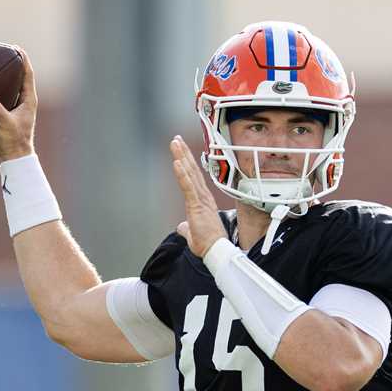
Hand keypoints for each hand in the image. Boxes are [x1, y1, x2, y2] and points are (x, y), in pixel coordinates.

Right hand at [0, 46, 36, 160]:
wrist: (13, 155)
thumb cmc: (15, 140)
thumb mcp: (7, 125)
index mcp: (28, 100)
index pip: (27, 75)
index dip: (23, 61)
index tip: (17, 48)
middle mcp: (23, 100)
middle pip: (19, 77)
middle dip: (13, 63)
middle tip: (4, 50)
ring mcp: (15, 106)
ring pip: (10, 86)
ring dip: (4, 75)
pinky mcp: (6, 112)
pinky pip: (1, 95)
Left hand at [169, 136, 225, 256]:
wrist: (216, 250)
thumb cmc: (208, 243)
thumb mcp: (192, 234)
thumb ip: (186, 228)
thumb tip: (180, 227)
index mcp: (203, 202)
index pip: (193, 178)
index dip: (187, 164)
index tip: (181, 152)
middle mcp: (203, 197)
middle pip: (192, 170)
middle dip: (184, 154)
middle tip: (177, 140)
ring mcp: (200, 199)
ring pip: (190, 174)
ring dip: (182, 158)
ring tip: (175, 144)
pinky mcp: (197, 205)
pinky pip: (188, 186)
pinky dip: (182, 174)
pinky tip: (177, 162)